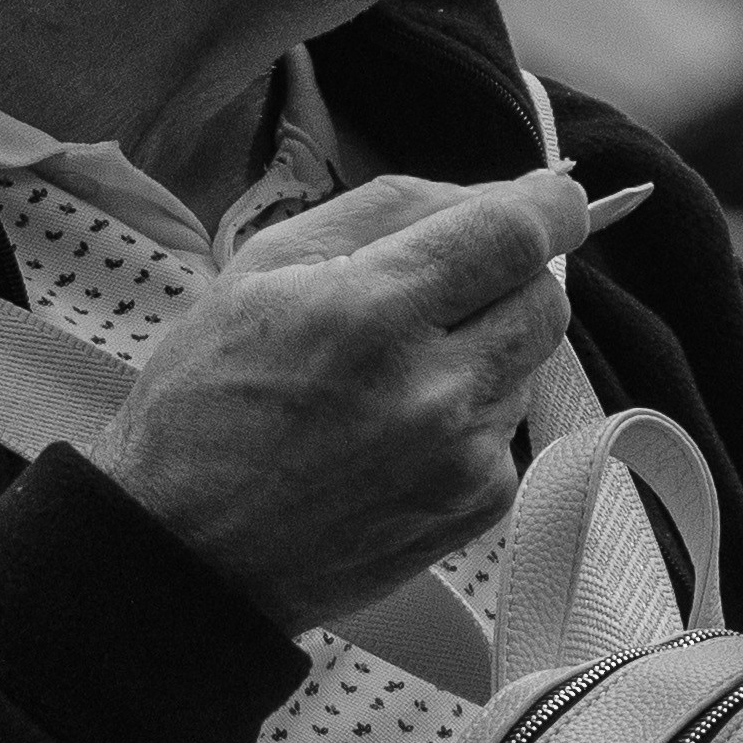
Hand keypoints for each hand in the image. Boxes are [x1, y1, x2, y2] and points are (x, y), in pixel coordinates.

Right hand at [98, 166, 599, 637]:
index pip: (514, 235)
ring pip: (531, 361)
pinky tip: (403, 424)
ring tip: (403, 363)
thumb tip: (495, 190)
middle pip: (545, 297)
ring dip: (491, 341)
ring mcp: (464, 456)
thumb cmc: (206, 401)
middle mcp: (433, 389)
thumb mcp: (265, 267)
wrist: (190, 552)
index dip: (547, 207)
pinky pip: (509, 425)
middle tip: (451, 282)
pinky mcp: (478, 505)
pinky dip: (476, 408)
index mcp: (371, 312)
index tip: (553, 199)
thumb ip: (387, 210)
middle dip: (515, 274)